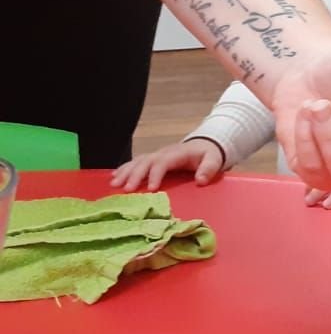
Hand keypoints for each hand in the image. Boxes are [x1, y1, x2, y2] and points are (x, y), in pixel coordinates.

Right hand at [111, 139, 225, 191]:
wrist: (206, 144)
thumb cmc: (209, 154)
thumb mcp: (214, 160)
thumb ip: (209, 169)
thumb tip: (201, 180)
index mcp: (177, 154)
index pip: (163, 162)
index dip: (155, 174)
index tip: (150, 188)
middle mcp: (163, 153)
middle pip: (145, 162)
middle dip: (134, 175)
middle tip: (126, 189)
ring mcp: (156, 155)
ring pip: (137, 161)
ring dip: (125, 172)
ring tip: (114, 184)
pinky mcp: (152, 159)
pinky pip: (135, 162)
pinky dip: (124, 169)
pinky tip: (113, 177)